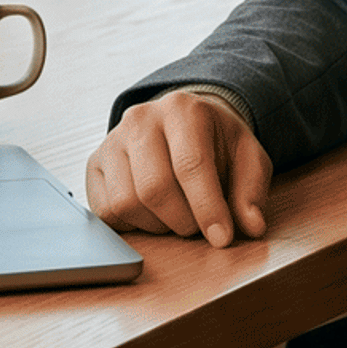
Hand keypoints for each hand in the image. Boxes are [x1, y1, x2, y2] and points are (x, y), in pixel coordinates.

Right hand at [84, 91, 272, 249]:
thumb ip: (252, 190)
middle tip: (198, 227)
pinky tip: (152, 214)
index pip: (191, 165)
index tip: (222, 238)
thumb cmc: (216, 142)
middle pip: (155, 188)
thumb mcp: (247, 157)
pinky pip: (105, 211)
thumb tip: (252, 226)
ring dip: (157, 225)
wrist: (182, 123)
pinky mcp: (94, 163)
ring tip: (176, 216)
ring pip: (126, 202)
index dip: (207, 208)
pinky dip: (132, 225)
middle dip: (182, 220)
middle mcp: (141, 119)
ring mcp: (112, 140)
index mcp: (183, 109)